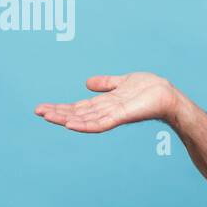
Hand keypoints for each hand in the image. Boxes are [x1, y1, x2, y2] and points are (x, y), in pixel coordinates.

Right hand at [33, 72, 176, 132]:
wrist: (168, 95)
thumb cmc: (150, 89)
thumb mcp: (122, 82)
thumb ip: (106, 83)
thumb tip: (87, 83)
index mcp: (105, 103)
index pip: (78, 107)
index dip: (61, 108)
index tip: (43, 108)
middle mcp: (106, 111)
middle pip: (78, 113)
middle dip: (58, 113)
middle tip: (37, 112)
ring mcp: (113, 115)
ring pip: (85, 119)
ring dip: (66, 118)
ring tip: (48, 117)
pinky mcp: (122, 116)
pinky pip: (101, 123)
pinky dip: (85, 125)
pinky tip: (70, 124)